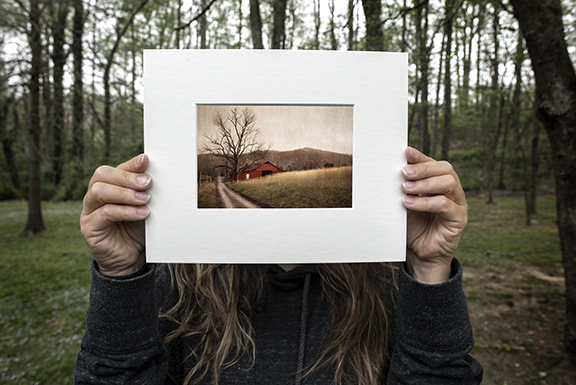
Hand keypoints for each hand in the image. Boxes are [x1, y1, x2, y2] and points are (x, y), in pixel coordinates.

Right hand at [80, 154, 151, 276]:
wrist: (131, 259)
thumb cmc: (138, 229)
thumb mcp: (144, 206)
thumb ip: (145, 190)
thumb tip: (155, 173)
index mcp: (107, 187)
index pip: (114, 169)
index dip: (130, 164)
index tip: (146, 160)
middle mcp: (94, 196)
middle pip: (101, 175)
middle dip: (127, 177)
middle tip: (148, 182)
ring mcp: (88, 211)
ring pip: (99, 191)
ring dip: (125, 193)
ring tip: (146, 199)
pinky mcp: (89, 227)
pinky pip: (104, 213)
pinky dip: (125, 211)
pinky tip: (142, 214)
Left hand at [402, 147, 467, 283]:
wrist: (419, 255)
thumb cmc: (412, 227)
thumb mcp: (405, 203)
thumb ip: (403, 187)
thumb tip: (391, 169)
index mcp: (439, 183)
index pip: (434, 164)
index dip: (421, 157)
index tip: (406, 152)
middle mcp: (452, 191)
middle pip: (445, 169)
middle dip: (423, 168)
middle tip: (404, 172)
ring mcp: (458, 204)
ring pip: (448, 183)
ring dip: (425, 184)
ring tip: (405, 189)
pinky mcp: (459, 219)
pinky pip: (446, 205)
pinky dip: (426, 203)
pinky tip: (410, 204)